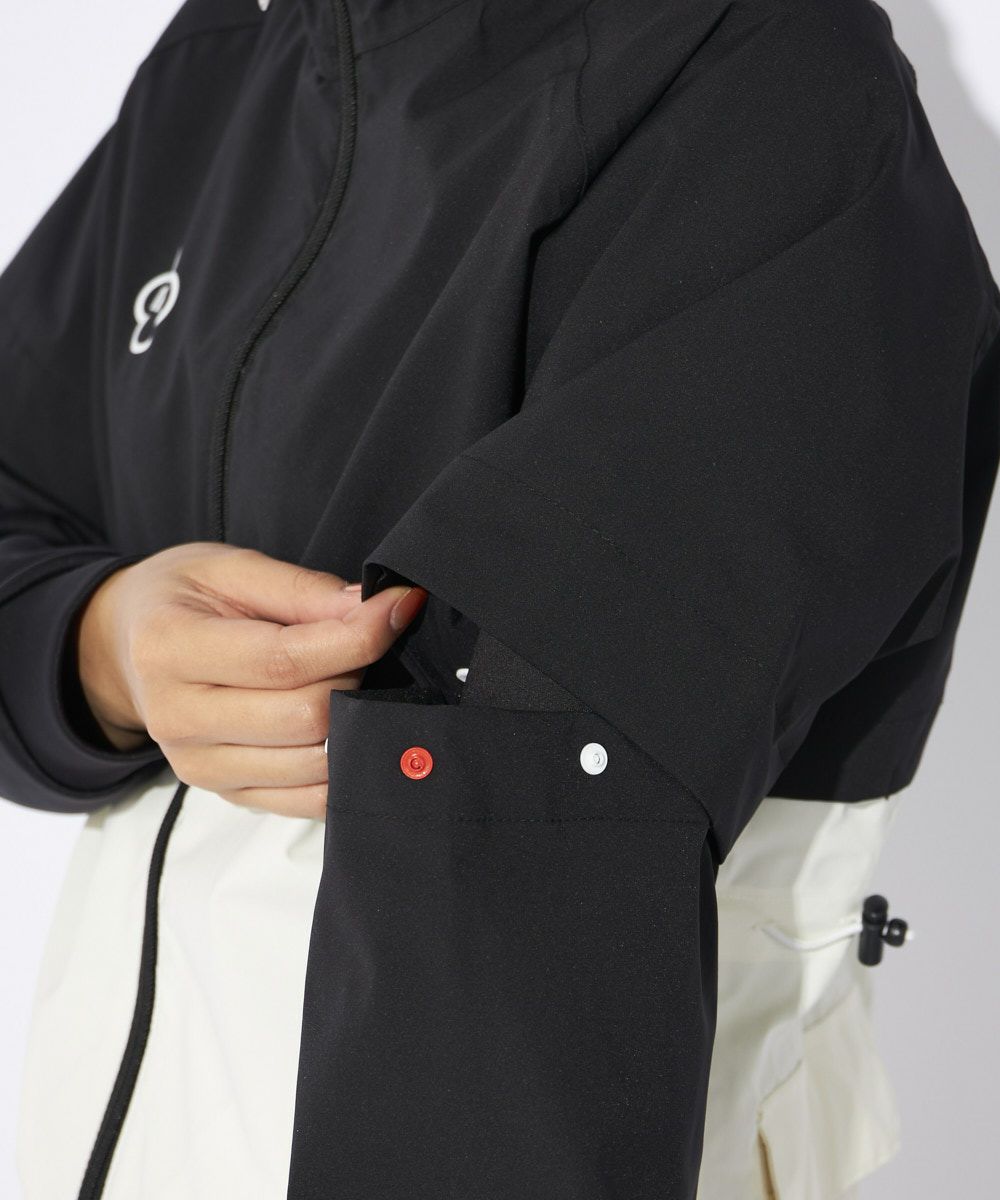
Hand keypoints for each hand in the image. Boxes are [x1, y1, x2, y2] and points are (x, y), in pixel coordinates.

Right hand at [75, 541, 426, 816]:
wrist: (125, 646)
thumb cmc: (181, 600)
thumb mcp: (230, 568)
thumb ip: (302, 589)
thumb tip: (371, 611)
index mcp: (170, 648)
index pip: (283, 661)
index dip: (355, 639)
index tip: (399, 610)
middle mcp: (178, 717)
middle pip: (304, 718)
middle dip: (354, 676)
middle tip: (369, 641)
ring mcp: (200, 766)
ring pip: (313, 763)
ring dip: (353, 721)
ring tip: (354, 679)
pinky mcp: (227, 794)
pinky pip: (306, 801)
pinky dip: (342, 768)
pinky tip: (350, 728)